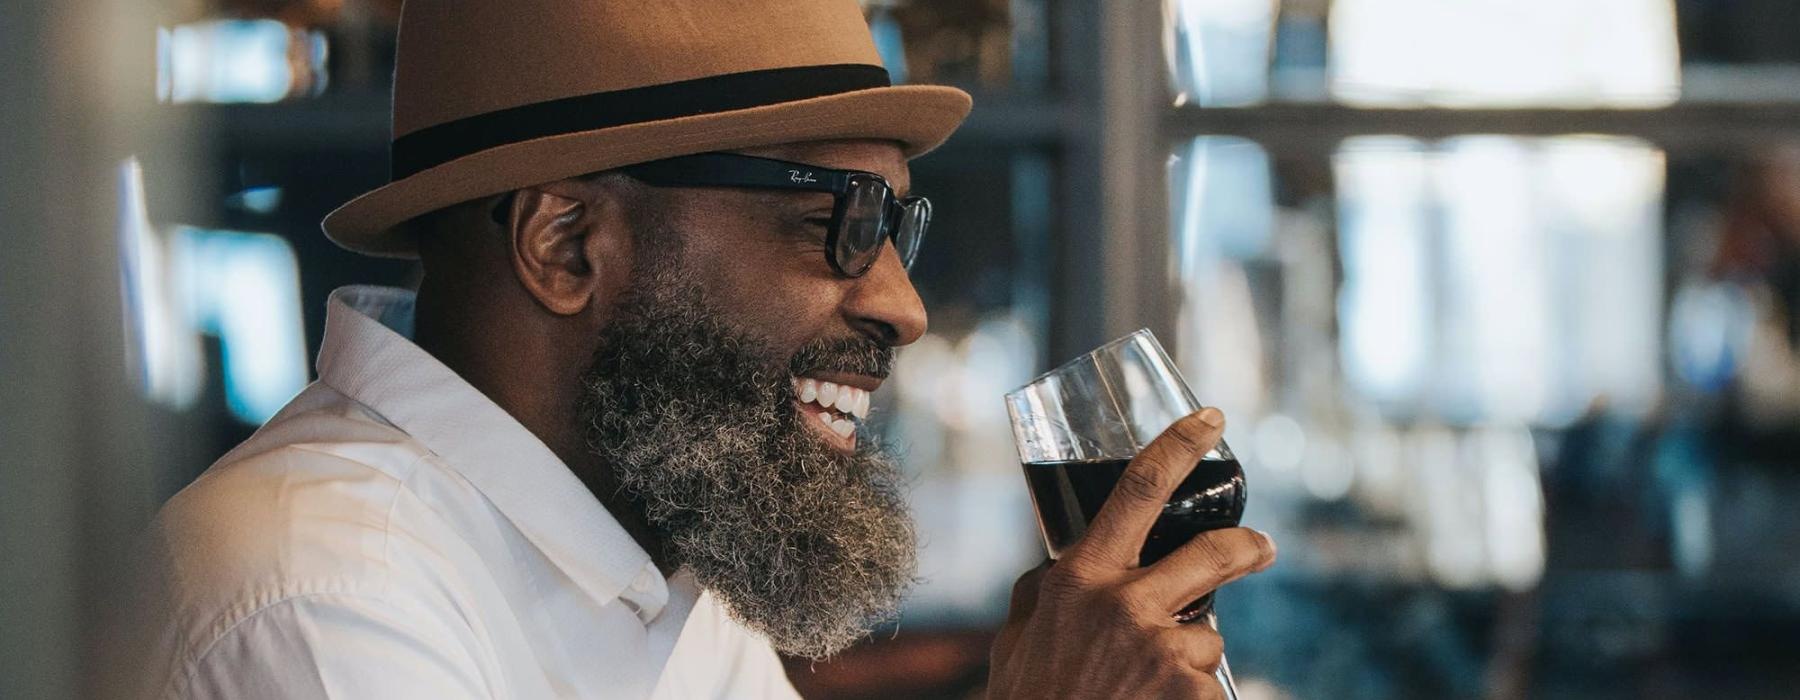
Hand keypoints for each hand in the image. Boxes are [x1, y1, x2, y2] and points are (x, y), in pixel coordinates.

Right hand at [987, 408, 1276, 698]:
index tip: (1212, 419)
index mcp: (1080, 579)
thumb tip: (1055, 570)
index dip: (1180, 445)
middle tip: (1261, 550)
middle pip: (1213, 553)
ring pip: (1207, 640)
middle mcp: (1126, 605)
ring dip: (1187, 660)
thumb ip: (1042, 596)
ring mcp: (1163, 653)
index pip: (1137, 489)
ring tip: (1145, 688)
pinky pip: (1204, 689)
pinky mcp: (1191, 695)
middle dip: (1247, 549)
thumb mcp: (1016, 639)